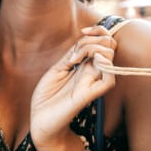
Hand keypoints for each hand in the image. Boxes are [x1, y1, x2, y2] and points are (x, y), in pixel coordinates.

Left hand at [30, 25, 115, 147]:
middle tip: (76, 50)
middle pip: (110, 45)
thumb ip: (73, 54)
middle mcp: (92, 71)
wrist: (40, 119)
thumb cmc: (48, 95)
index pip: (105, 41)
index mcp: (86, 64)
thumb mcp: (58, 68)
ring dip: (94, 48)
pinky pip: (108, 80)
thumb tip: (84, 39)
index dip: (99, 31)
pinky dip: (106, 67)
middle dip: (96, 37)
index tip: (83, 30)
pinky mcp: (88, 95)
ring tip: (75, 58)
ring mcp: (92, 82)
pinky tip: (89, 61)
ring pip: (110, 57)